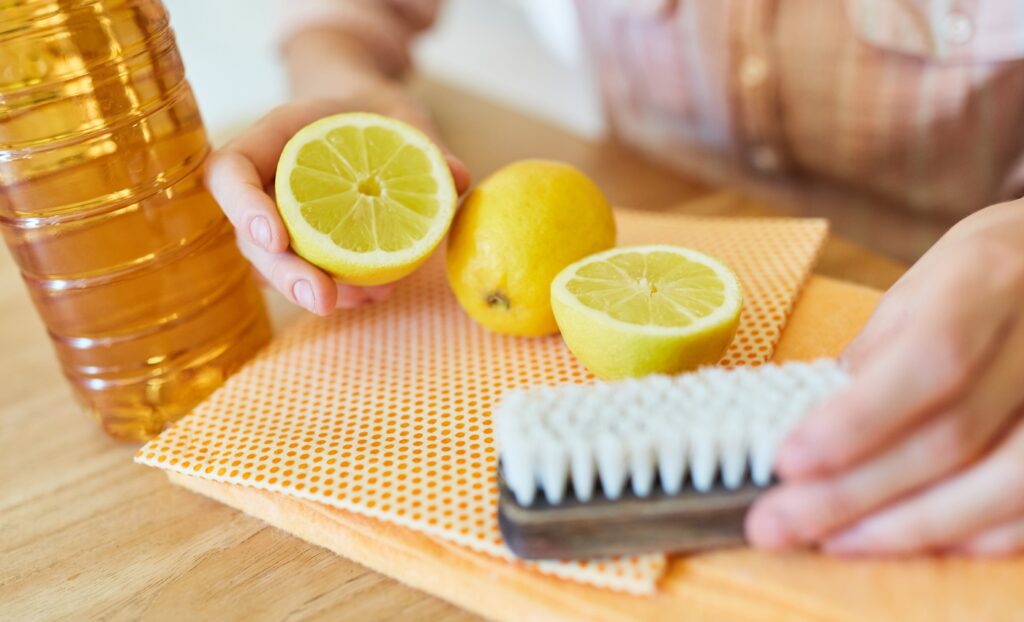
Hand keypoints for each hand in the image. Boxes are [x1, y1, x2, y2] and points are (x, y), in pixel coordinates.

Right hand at [205, 97, 469, 314]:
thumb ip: (427, 142)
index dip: (243, 207)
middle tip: (324, 302)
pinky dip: (340, 290)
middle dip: (284, 275)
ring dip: (312, 292)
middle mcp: (265, 183)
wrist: (366, 119)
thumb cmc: (375, 110)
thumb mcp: (403, 113)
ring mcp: (278, 219)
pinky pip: (306, 274)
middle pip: (248, 238)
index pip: (229, 170)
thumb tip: (457, 177)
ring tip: (366, 301)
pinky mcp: (301, 245)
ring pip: (273, 267)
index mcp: (273, 138)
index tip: (276, 237)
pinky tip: (377, 295)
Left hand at [746, 200, 1023, 555]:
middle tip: (776, 523)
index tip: (787, 462)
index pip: (927, 362)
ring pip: (1001, 486)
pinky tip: (904, 539)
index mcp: (986, 283)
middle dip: (853, 492)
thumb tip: (810, 427)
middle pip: (951, 437)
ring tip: (830, 541)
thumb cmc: (981, 277)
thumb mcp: (918, 290)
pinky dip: (967, 534)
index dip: (857, 422)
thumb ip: (873, 358)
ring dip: (906, 527)